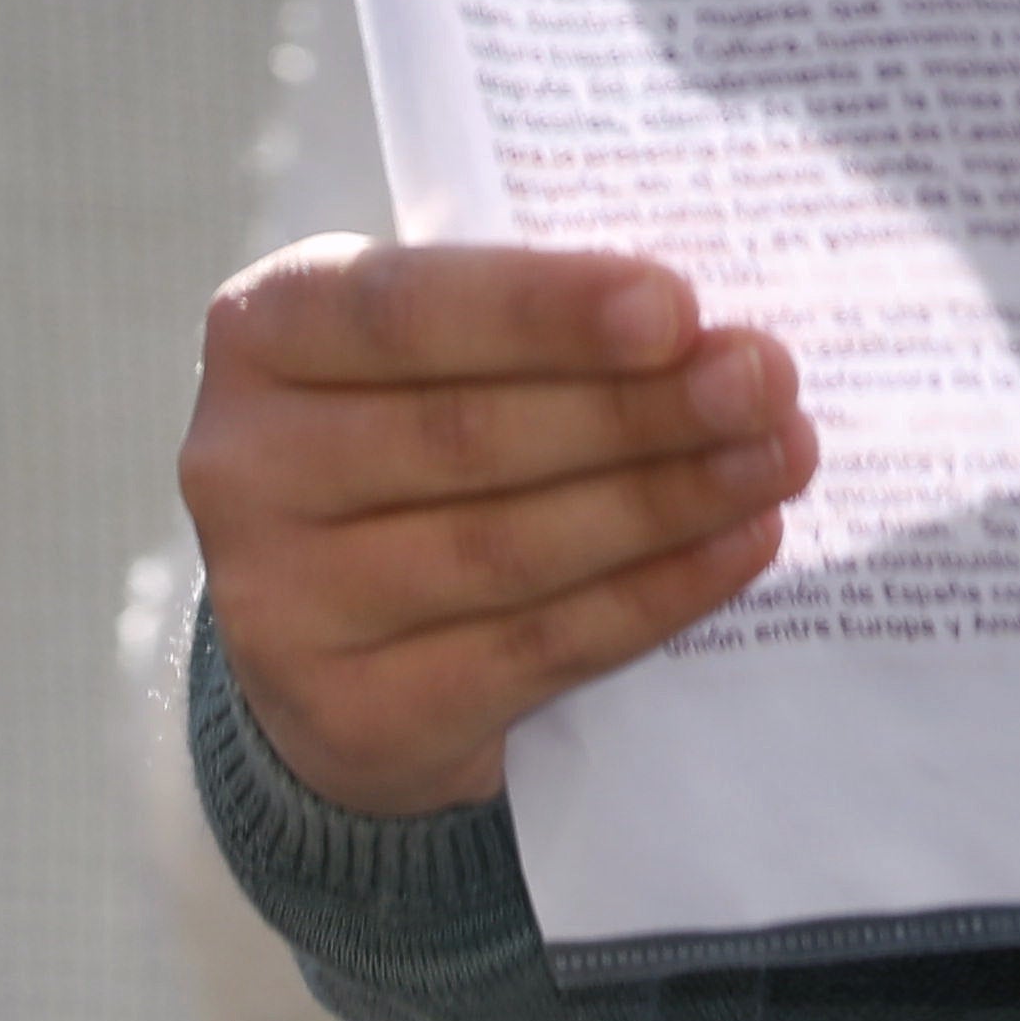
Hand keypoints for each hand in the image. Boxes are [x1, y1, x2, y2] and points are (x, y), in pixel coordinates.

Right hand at [182, 238, 819, 818]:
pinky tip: (737, 548)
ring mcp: (281, 603)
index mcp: (263, 329)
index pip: (404, 309)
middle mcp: (243, 465)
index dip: (542, 309)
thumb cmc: (409, 442)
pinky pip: (532, 650)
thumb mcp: (423, 354)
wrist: (332, 642)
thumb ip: (521, 329)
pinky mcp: (348, 714)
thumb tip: (705, 335)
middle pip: (468, 437)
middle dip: (640, 409)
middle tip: (765, 383)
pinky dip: (651, 598)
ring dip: (664, 503)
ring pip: (506, 550)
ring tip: (775, 460)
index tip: (676, 306)